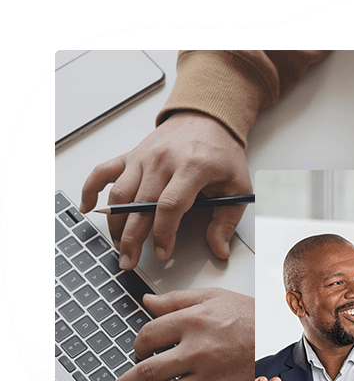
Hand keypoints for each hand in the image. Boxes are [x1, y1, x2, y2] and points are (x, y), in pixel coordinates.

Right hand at [81, 111, 251, 269]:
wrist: (208, 119)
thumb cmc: (222, 154)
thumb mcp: (238, 186)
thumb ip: (227, 220)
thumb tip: (219, 249)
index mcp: (192, 167)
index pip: (170, 206)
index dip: (163, 233)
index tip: (162, 252)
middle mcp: (163, 161)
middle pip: (140, 204)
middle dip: (132, 238)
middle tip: (130, 261)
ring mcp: (144, 157)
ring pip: (120, 193)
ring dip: (114, 223)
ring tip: (118, 246)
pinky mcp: (132, 155)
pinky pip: (104, 171)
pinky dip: (91, 189)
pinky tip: (88, 208)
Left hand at [109, 288, 252, 380]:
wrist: (283, 337)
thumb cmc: (251, 317)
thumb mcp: (215, 297)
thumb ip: (177, 300)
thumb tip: (148, 301)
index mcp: (192, 324)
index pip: (147, 337)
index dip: (137, 345)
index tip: (138, 353)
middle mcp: (198, 353)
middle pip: (147, 372)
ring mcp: (211, 380)